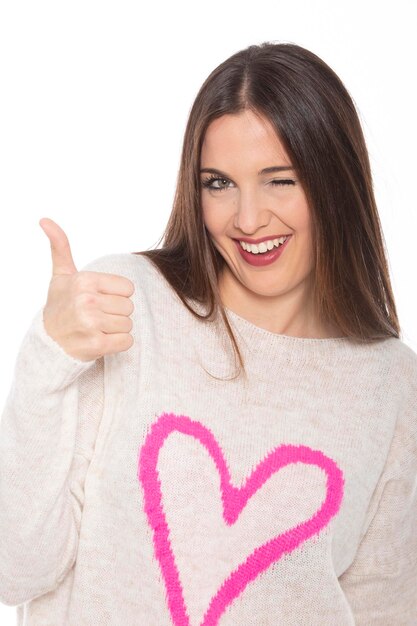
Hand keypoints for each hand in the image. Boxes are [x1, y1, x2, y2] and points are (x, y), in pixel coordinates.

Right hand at [39, 217, 134, 361]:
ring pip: (129, 324)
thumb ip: (60, 246)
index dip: (117, 295)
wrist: (49, 341)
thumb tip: (45, 220)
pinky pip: (127, 341)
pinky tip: (101, 340)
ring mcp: (91, 324)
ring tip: (98, 328)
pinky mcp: (97, 344)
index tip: (99, 299)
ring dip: (117, 328)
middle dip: (116, 312)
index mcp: (85, 280)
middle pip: (129, 306)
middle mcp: (87, 301)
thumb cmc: (61, 304)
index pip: (128, 288)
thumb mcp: (61, 274)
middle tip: (97, 316)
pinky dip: (118, 343)